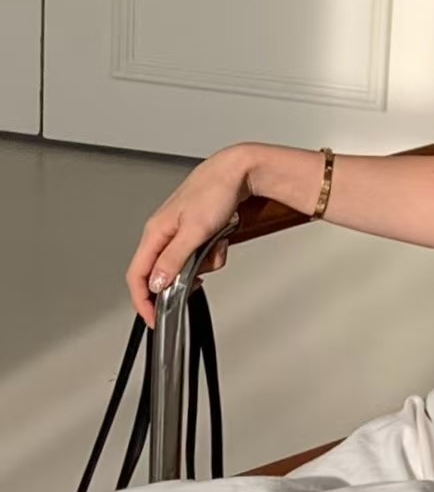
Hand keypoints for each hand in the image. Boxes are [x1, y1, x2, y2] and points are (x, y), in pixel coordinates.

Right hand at [127, 145, 253, 329]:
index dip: (143, 301)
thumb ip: (173, 259)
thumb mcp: (195, 231)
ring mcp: (180, 234)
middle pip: (163, 274)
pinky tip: (222, 238)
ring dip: (206, 263)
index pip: (138, 275)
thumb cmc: (214, 191)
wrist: (237, 172)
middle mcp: (163, 234)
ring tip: (216, 244)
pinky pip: (202, 256)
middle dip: (185, 279)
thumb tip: (157, 283)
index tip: (154, 319)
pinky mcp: (196, 233)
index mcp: (155, 233)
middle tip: (201, 277)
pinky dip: (214, 252)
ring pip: (187, 267)